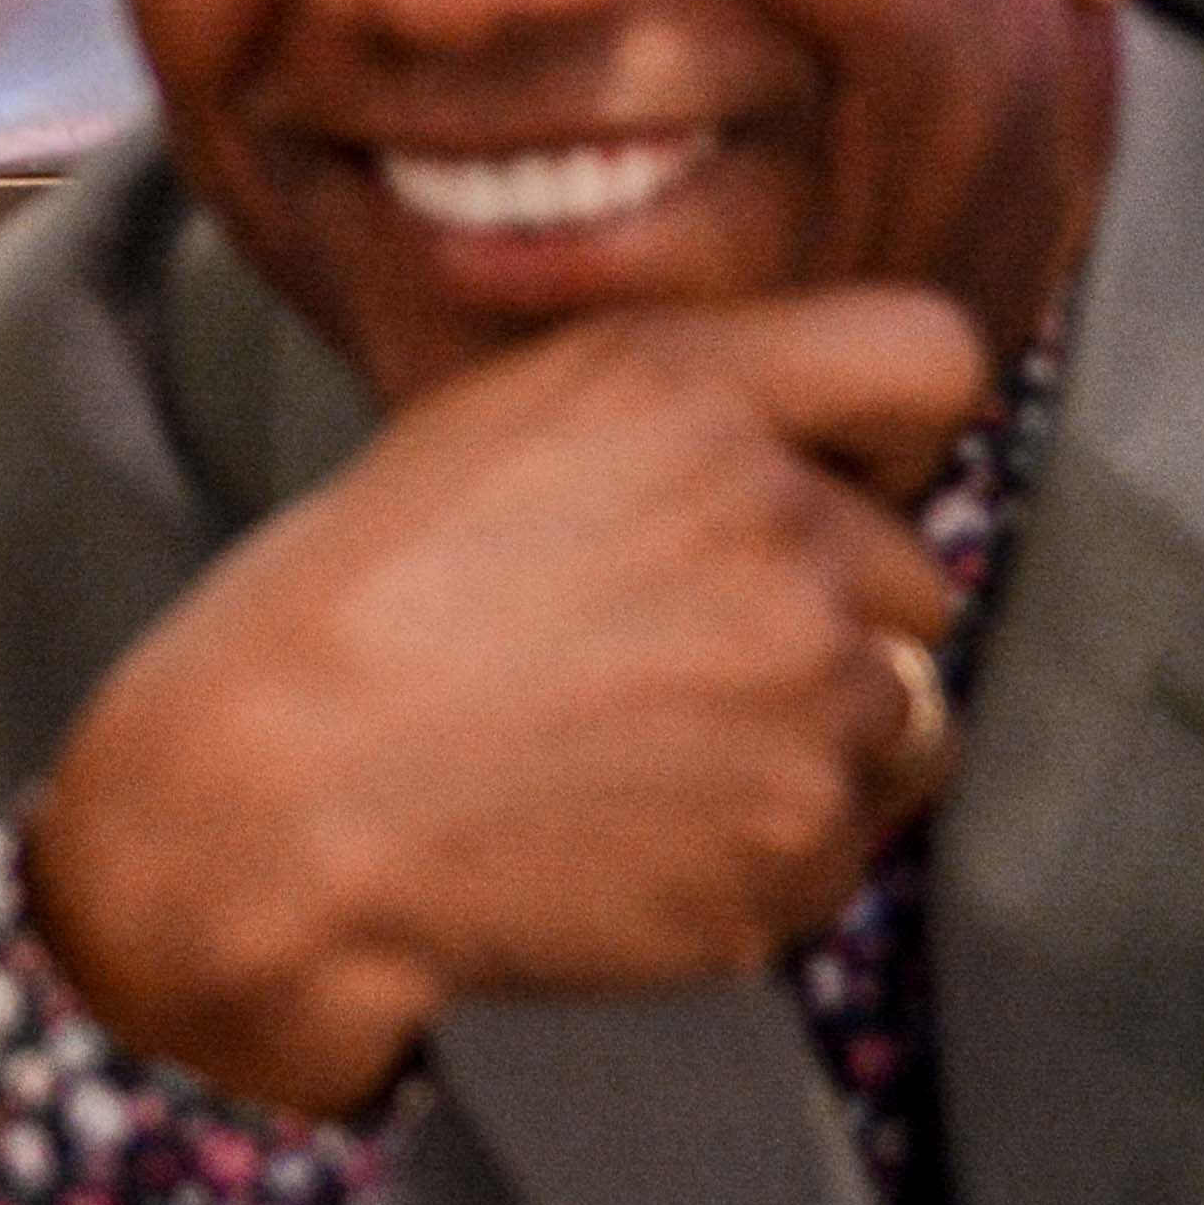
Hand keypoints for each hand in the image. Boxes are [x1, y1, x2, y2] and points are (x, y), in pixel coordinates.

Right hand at [20, 289, 986, 1119]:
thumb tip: (820, 458)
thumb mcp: (496, 421)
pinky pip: (851, 837)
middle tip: (667, 665)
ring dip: (807, 739)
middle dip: (822, 618)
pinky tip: (635, 835)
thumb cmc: (356, 612)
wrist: (274, 809)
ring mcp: (802, 687)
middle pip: (914, 569)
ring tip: (642, 758)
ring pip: (902, 710)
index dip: (894, 435)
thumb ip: (680, 411)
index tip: (839, 485)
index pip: (929, 356)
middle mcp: (772, 520)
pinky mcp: (799, 835)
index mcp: (687, 388)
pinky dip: (769, 848)